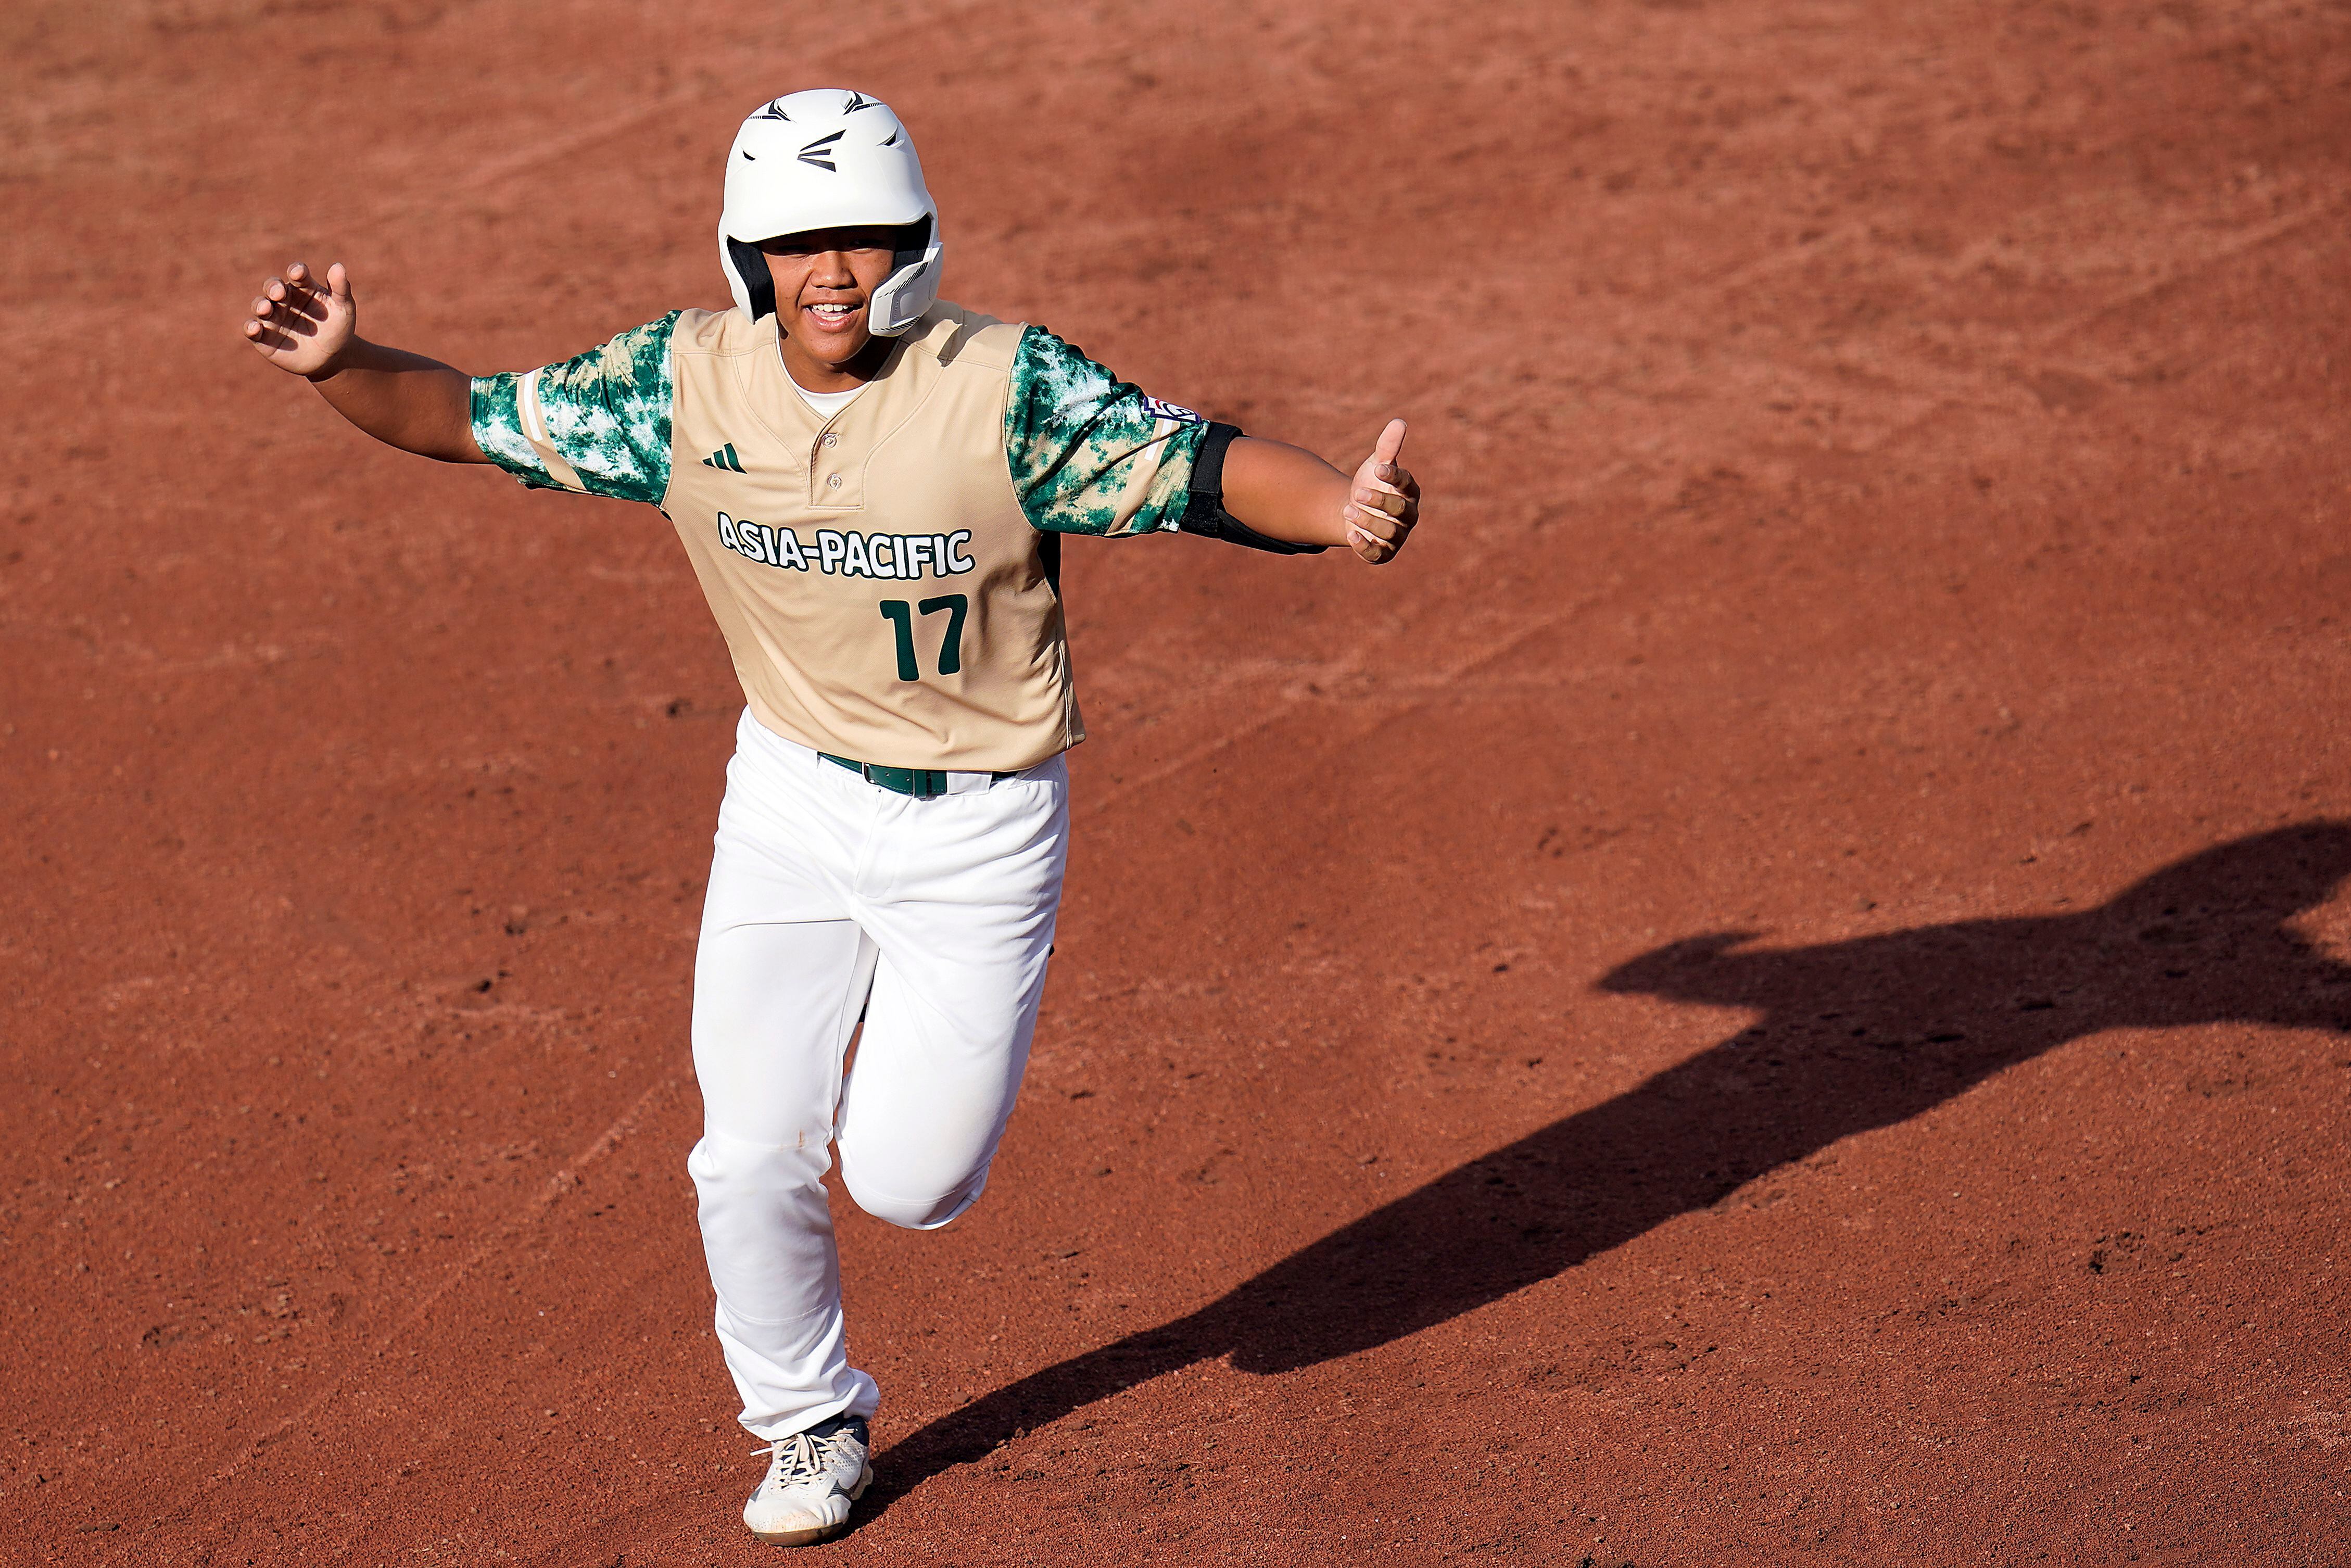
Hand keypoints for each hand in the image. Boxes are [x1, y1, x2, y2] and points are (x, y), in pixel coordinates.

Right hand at [242, 261, 356, 378]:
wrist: (332, 358)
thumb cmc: (337, 329)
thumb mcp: (344, 309)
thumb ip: (341, 289)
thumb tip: (338, 266)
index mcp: (303, 288)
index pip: (297, 274)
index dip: (297, 272)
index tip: (299, 273)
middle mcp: (284, 299)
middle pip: (272, 287)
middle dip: (273, 287)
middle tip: (279, 293)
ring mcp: (273, 317)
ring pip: (260, 306)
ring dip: (260, 306)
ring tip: (266, 309)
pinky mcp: (264, 337)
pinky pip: (252, 330)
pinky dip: (250, 328)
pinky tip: (255, 328)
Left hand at [1344, 419, 1418, 563]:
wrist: (1352, 510)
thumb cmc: (1371, 484)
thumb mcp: (1376, 465)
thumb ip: (1388, 447)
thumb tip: (1399, 421)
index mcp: (1410, 492)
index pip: (1407, 484)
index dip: (1395, 477)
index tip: (1378, 468)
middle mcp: (1408, 516)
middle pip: (1400, 510)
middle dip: (1379, 501)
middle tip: (1357, 492)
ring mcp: (1397, 536)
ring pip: (1388, 532)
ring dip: (1367, 520)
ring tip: (1348, 509)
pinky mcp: (1383, 553)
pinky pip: (1377, 554)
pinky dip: (1364, 546)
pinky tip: (1351, 536)